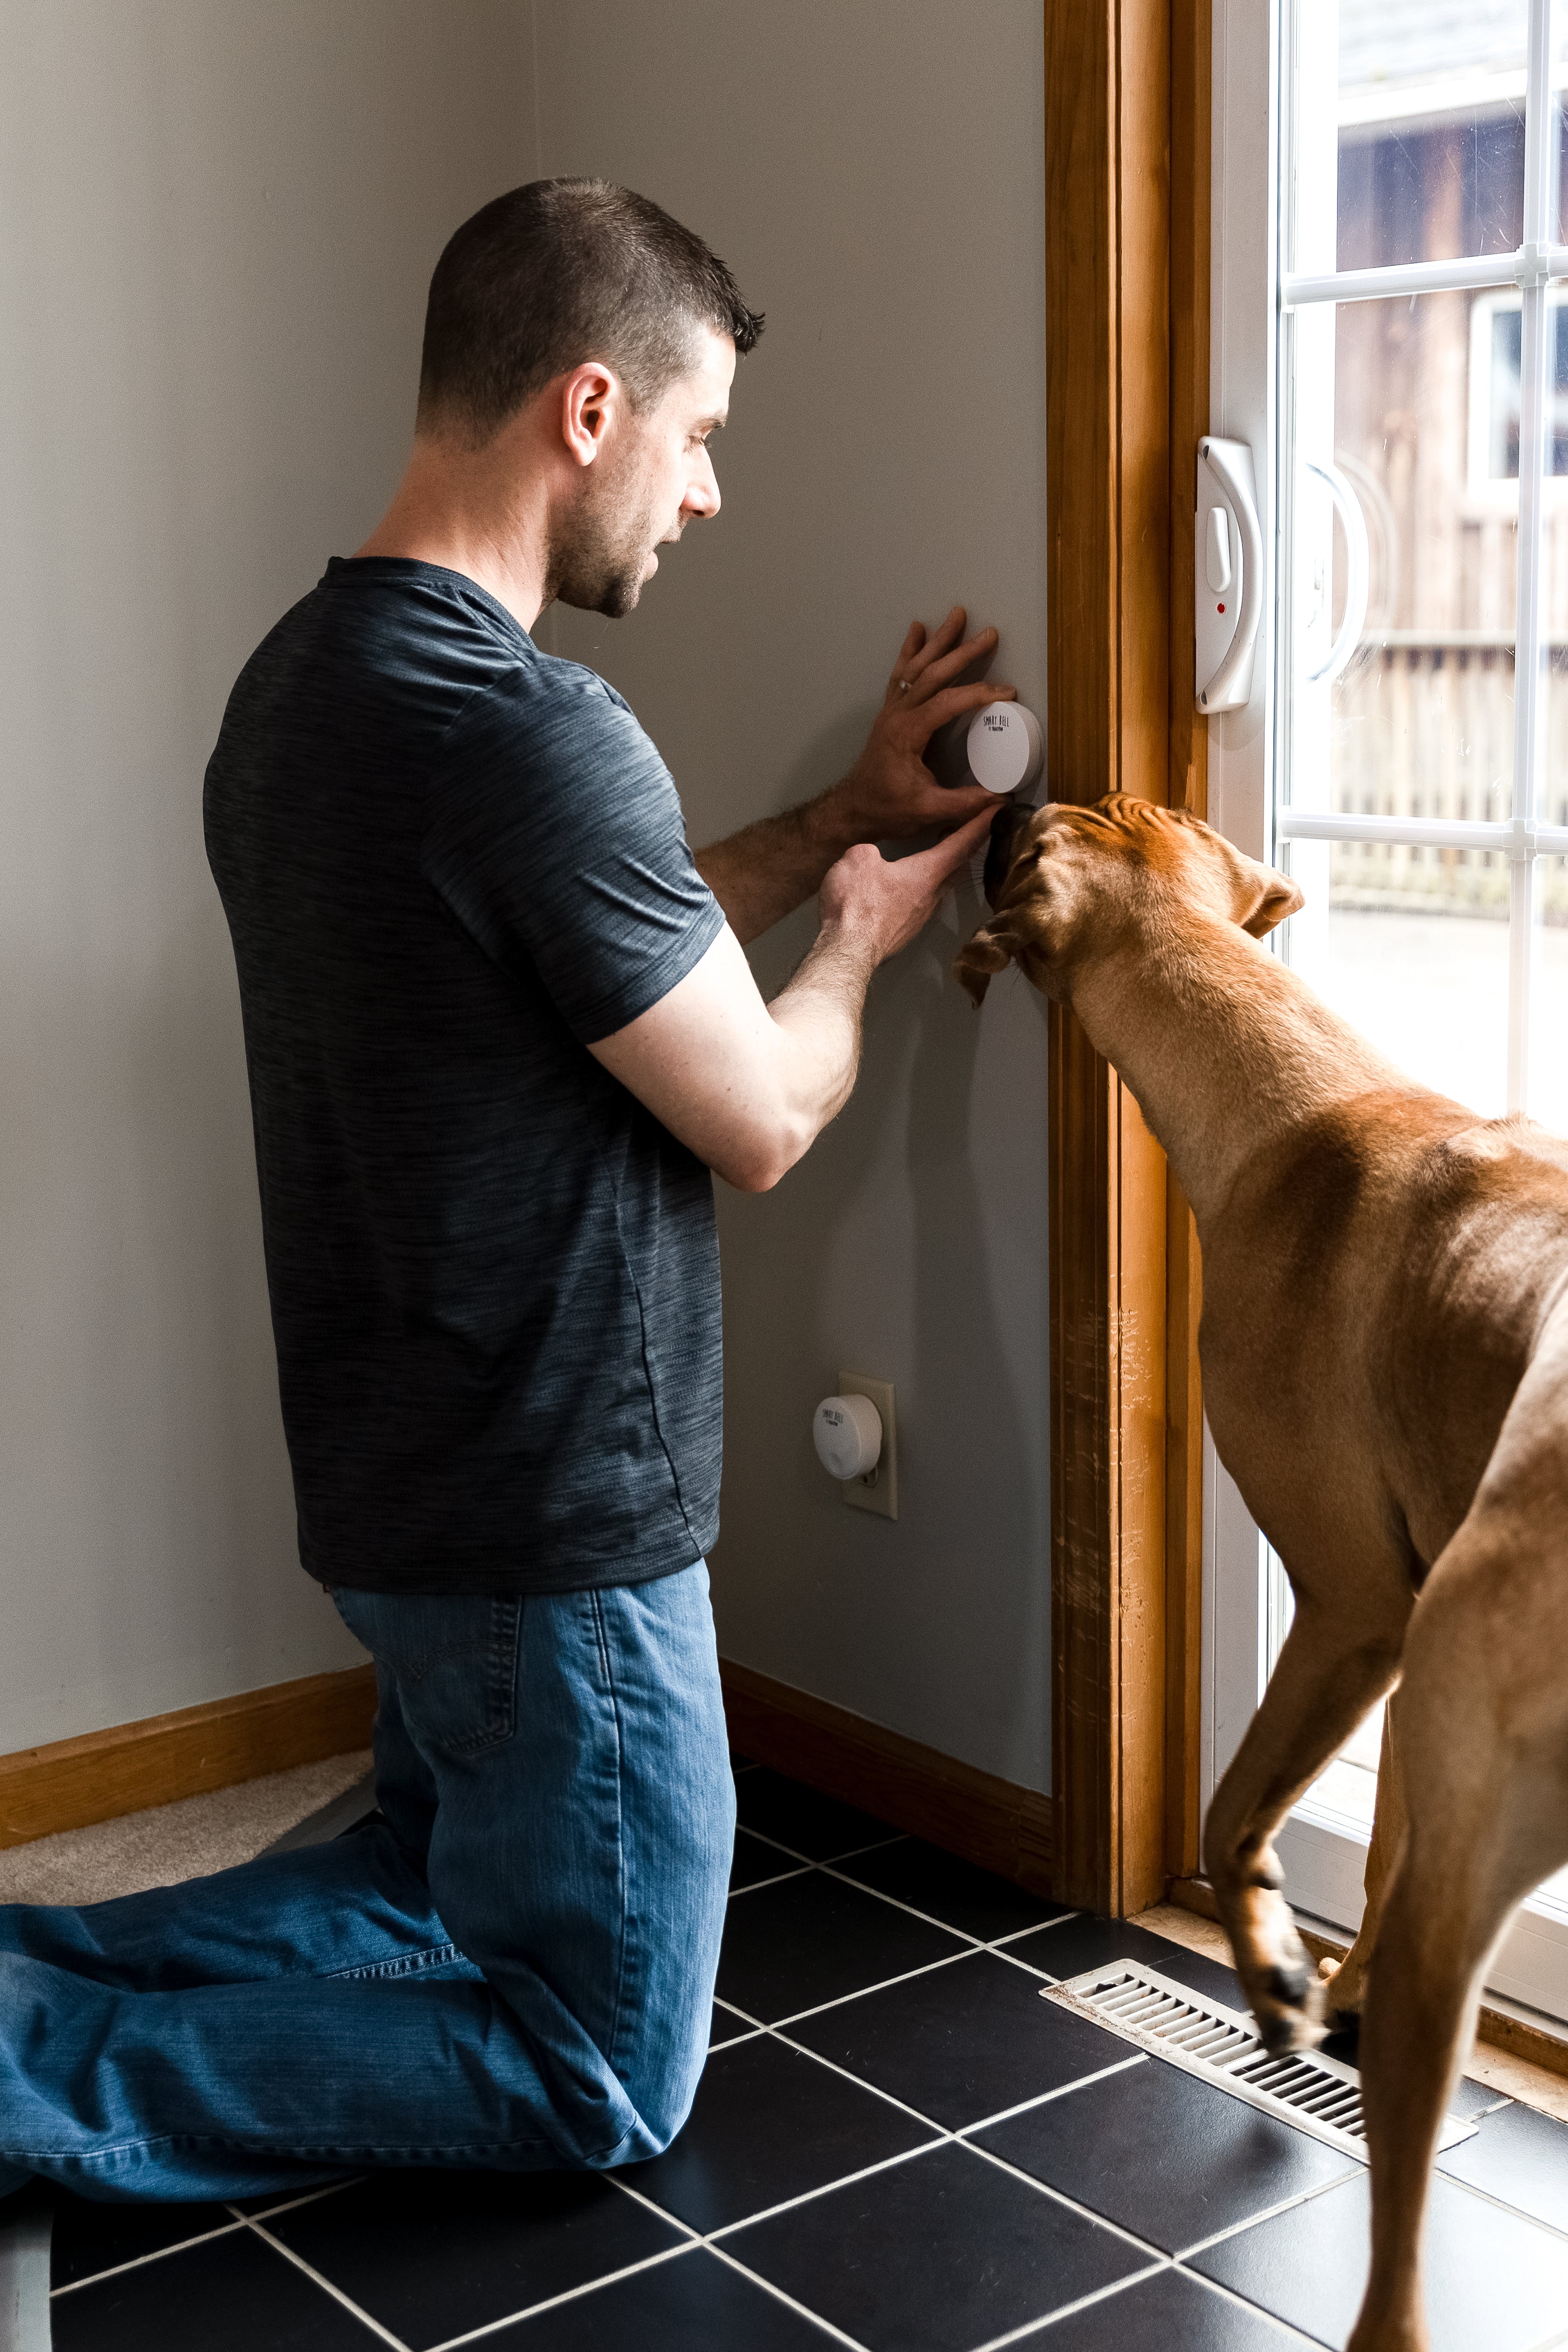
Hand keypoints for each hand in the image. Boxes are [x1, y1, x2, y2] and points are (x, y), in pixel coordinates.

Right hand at [819, 806, 996, 967]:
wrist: (848, 951)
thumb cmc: (857, 904)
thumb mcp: (858, 859)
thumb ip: (870, 851)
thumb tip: (871, 858)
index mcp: (927, 873)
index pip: (962, 844)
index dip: (980, 824)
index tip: (997, 811)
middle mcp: (931, 896)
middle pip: (956, 867)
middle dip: (961, 846)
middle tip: (962, 830)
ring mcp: (919, 917)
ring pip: (938, 887)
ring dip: (940, 869)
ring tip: (933, 855)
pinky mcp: (905, 931)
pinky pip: (919, 904)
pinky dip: (920, 890)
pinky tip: (904, 888)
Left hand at [831, 609, 1017, 843]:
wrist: (853, 808)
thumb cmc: (887, 809)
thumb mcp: (928, 810)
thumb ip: (965, 802)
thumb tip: (1001, 797)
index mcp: (908, 733)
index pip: (948, 703)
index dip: (978, 694)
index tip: (1007, 691)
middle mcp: (898, 714)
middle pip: (933, 674)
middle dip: (962, 652)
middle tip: (988, 633)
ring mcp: (892, 710)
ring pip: (917, 667)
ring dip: (938, 641)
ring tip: (956, 614)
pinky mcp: (890, 712)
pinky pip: (900, 674)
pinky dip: (910, 650)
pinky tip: (917, 629)